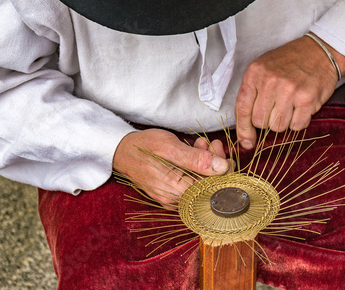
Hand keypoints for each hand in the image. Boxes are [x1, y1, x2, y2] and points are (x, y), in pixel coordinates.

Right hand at [113, 129, 229, 207]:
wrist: (122, 151)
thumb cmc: (143, 146)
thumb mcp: (169, 147)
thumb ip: (196, 159)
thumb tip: (223, 167)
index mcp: (175, 191)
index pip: (212, 186)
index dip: (221, 167)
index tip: (218, 148)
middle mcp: (175, 200)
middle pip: (208, 185)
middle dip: (214, 162)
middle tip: (210, 143)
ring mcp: (173, 198)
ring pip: (201, 182)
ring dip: (206, 162)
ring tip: (199, 144)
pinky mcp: (172, 193)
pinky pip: (191, 182)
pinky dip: (196, 166)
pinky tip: (194, 152)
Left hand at [235, 34, 344, 148]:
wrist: (320, 51)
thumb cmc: (288, 63)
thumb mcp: (262, 70)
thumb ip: (250, 97)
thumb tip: (245, 137)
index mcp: (255, 73)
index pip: (242, 109)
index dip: (243, 129)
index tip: (246, 141)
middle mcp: (270, 81)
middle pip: (260, 122)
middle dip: (266, 121)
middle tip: (276, 109)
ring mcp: (289, 90)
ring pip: (278, 127)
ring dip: (283, 122)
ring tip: (289, 105)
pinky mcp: (307, 99)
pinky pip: (296, 126)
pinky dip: (298, 121)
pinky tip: (301, 107)